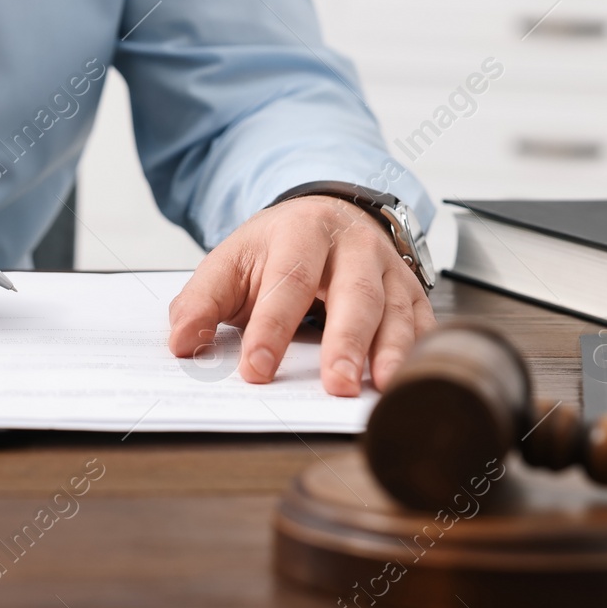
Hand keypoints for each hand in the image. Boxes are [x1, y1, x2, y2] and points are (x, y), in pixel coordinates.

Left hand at [166, 195, 435, 395]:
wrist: (326, 218)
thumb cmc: (276, 250)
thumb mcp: (231, 263)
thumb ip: (201, 301)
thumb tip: (181, 343)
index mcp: (302, 232)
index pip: (288, 282)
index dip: (271, 328)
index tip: (255, 370)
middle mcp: (354, 246)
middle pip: (356, 293)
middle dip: (347, 341)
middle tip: (336, 385)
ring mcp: (389, 268)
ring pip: (398, 310)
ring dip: (392, 352)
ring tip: (380, 389)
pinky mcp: (413, 292)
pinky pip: (425, 323)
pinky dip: (422, 352)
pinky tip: (412, 381)